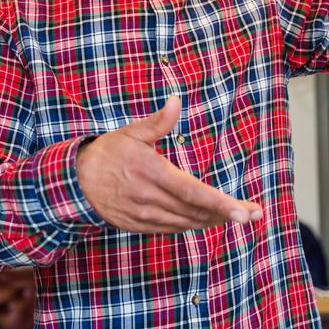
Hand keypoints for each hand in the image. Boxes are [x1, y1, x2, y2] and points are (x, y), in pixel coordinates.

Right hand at [76, 96, 262, 232]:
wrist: (74, 183)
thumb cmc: (107, 153)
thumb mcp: (131, 132)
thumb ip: (158, 121)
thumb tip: (177, 100)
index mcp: (151, 172)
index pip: (192, 191)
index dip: (221, 204)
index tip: (245, 212)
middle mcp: (149, 198)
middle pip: (196, 211)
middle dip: (228, 214)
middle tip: (254, 214)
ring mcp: (144, 216)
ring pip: (187, 223)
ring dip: (213, 220)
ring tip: (237, 215)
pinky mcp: (139, 226)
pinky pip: (172, 228)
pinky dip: (193, 224)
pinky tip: (207, 218)